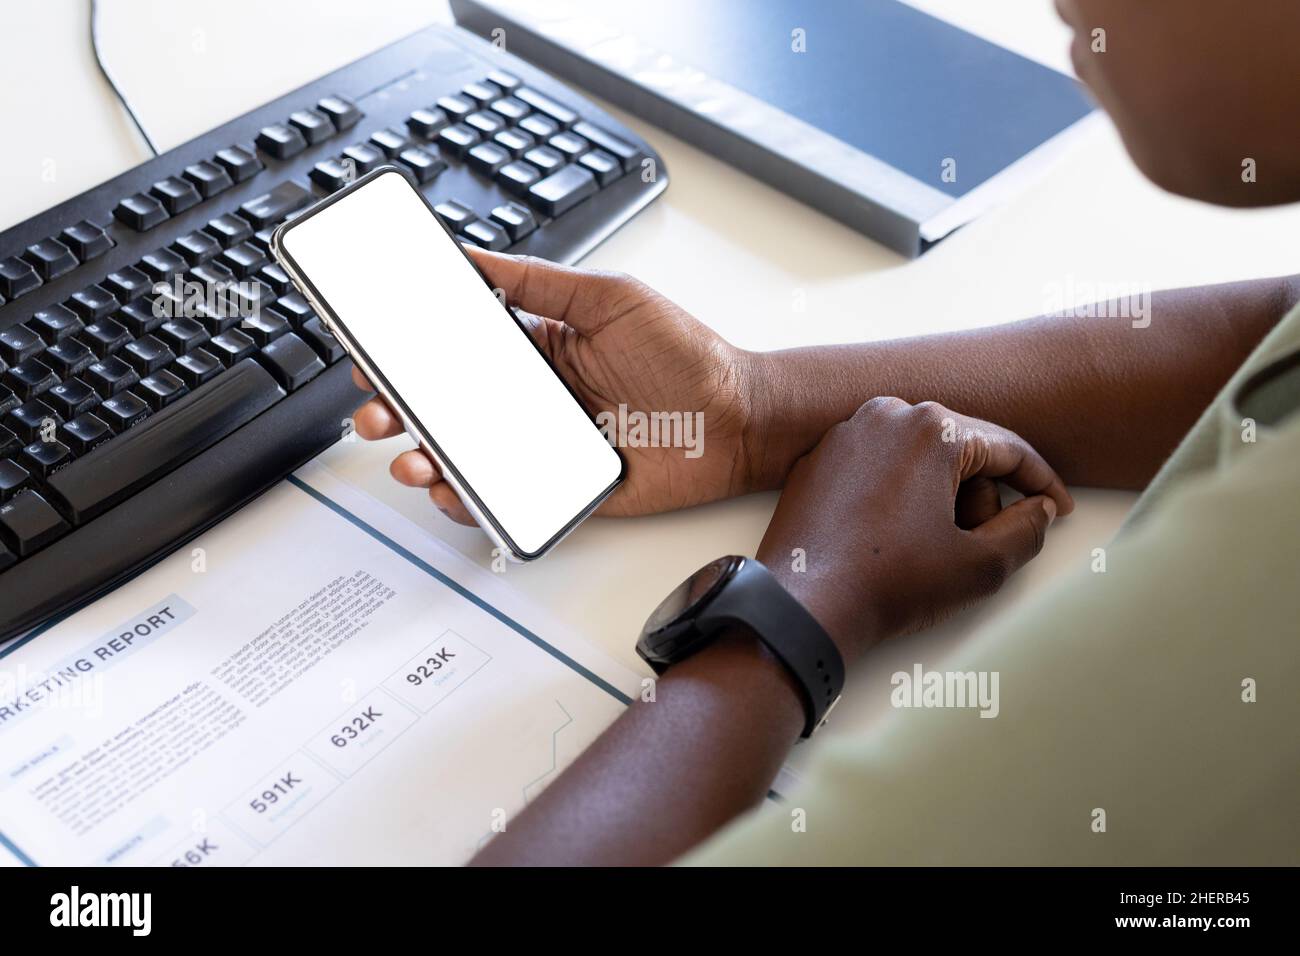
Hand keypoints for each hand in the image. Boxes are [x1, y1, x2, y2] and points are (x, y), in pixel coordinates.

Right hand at [351, 250, 758, 523]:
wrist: (740, 418)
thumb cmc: (687, 353)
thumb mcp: (611, 298)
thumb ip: (542, 281)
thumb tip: (477, 256)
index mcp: (540, 349)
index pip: (460, 352)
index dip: (414, 356)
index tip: (376, 352)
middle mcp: (536, 399)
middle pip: (452, 409)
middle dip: (403, 412)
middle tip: (376, 412)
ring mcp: (546, 447)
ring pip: (470, 457)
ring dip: (427, 458)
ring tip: (409, 456)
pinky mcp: (565, 490)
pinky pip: (507, 500)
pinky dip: (472, 501)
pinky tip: (452, 490)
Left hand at [756, 398, 1074, 661]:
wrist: (802, 604)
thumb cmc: (889, 584)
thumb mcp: (980, 565)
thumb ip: (1026, 531)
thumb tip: (1039, 509)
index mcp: (931, 427)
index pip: (1007, 448)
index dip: (1042, 483)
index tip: (1059, 509)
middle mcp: (885, 415)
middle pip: (961, 452)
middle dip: (979, 498)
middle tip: (975, 547)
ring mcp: (844, 434)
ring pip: (917, 459)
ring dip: (938, 498)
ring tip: (926, 548)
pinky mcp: (816, 461)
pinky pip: (876, 470)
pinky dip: (895, 498)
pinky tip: (890, 540)